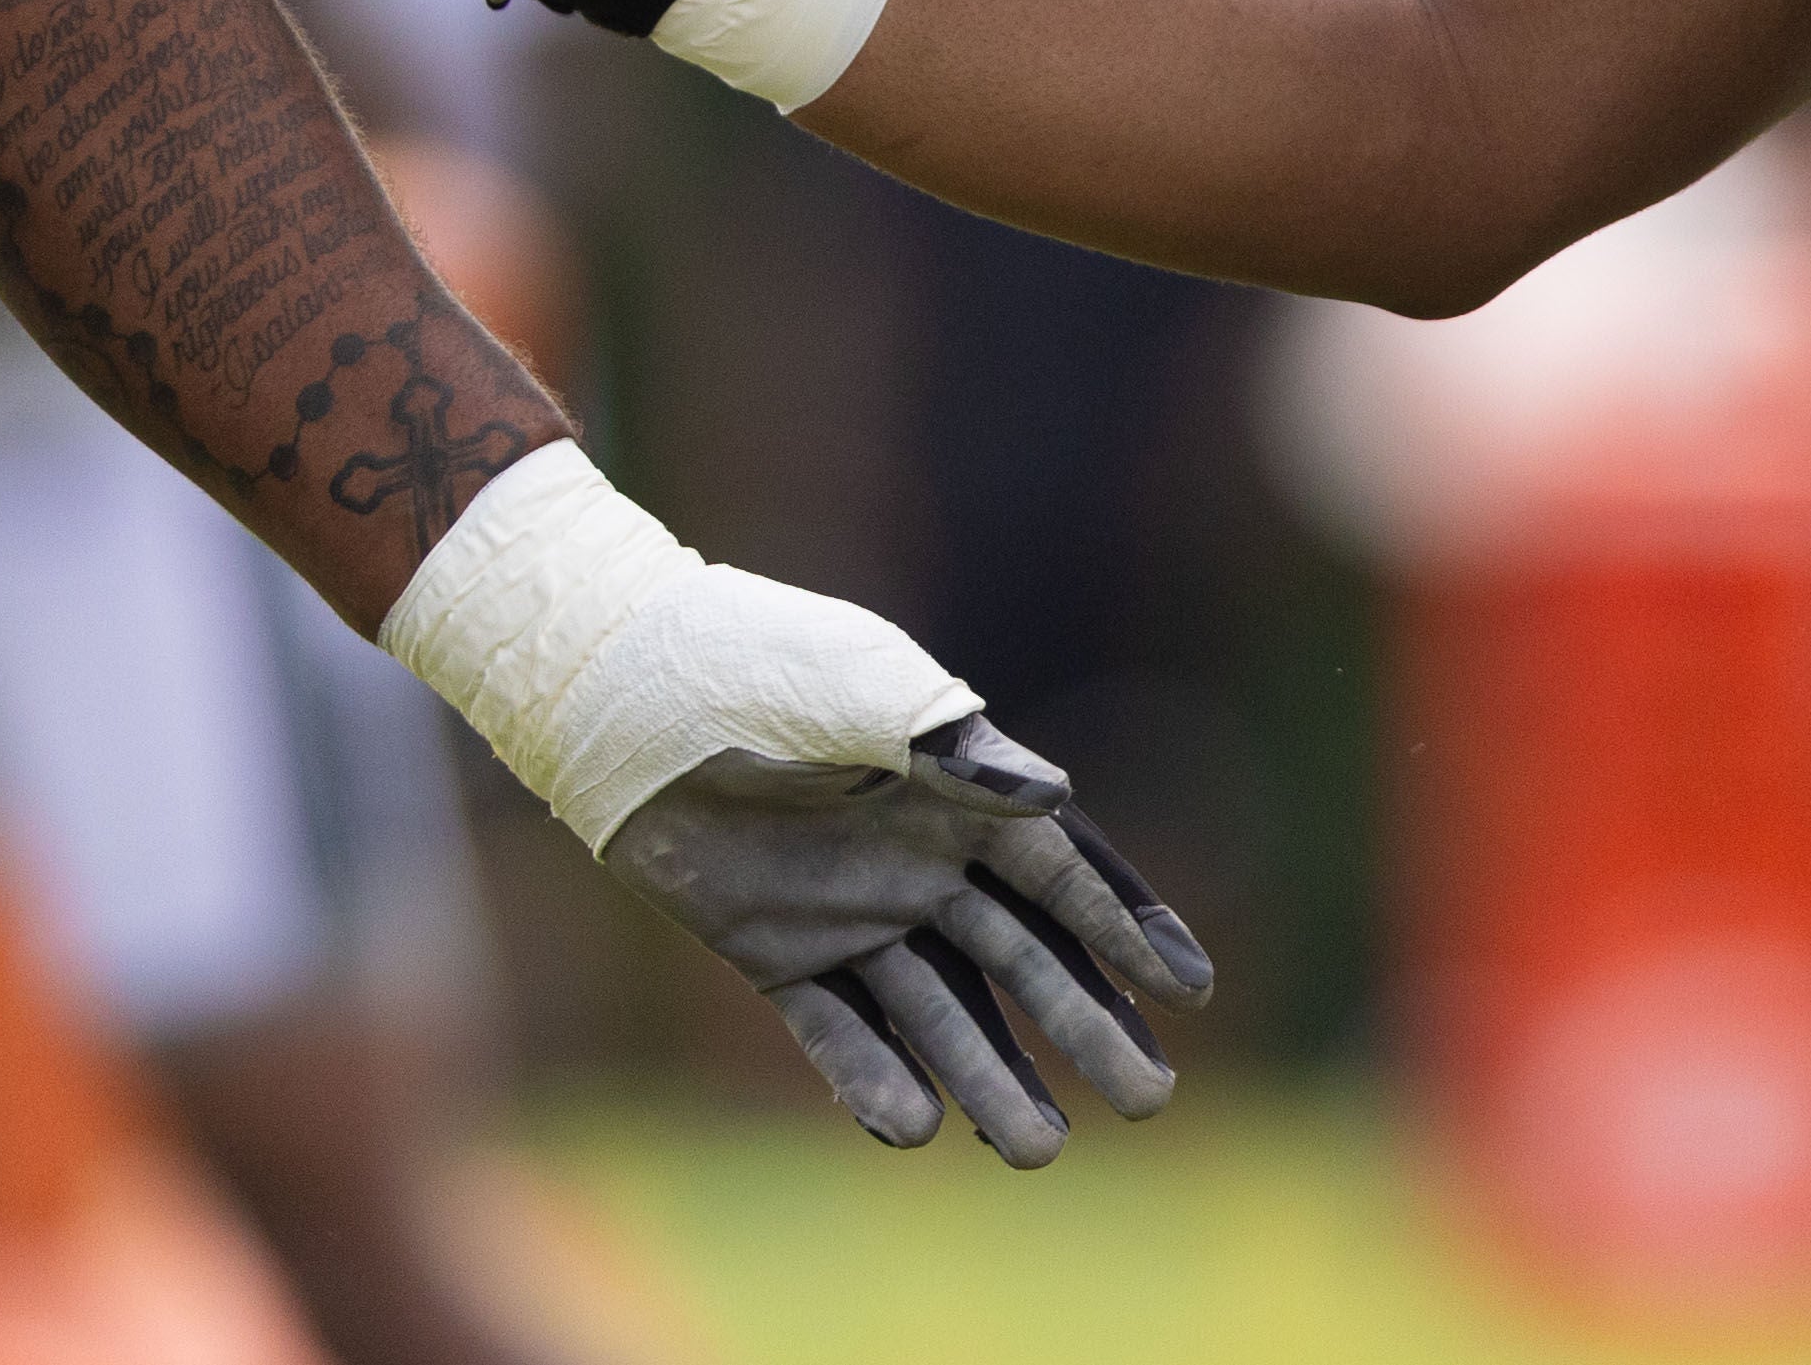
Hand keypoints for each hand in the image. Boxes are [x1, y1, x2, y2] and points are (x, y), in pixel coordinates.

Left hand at [386, 450, 1207, 1164]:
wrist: (619, 686)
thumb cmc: (753, 661)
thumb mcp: (861, 688)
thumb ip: (951, 748)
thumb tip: (1054, 797)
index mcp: (957, 791)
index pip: (1064, 874)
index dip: (1128, 928)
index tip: (1191, 992)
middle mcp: (918, 859)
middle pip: (1021, 959)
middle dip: (1086, 1025)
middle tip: (1149, 1100)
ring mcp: (849, 911)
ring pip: (938, 1011)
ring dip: (989, 1075)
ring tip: (1038, 1150)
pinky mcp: (774, 950)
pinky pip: (833, 1028)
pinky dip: (869, 1079)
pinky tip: (911, 1130)